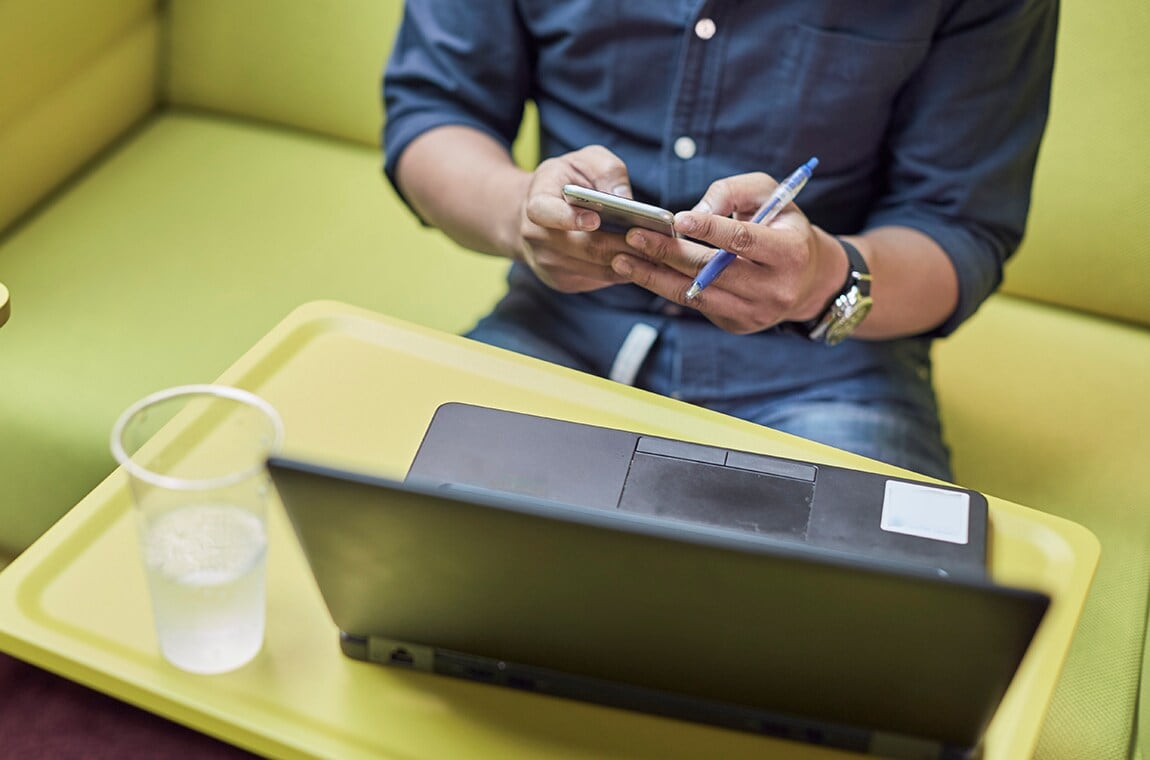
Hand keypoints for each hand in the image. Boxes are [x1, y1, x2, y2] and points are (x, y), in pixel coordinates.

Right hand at [514, 145, 641, 292]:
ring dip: (629, 262)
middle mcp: (536, 238)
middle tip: (654, 242)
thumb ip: (607, 171)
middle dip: (620, 245)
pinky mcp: (562, 281)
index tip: (595, 219)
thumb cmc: (567, 180)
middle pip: (583, 247)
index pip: (545, 213)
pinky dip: (623, 272)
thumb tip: (626, 199)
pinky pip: (598, 280)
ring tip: (659, 252)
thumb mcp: (585, 161)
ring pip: (596, 268)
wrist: (538, 213)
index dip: (568, 218)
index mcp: (536, 202)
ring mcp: (547, 264)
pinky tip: (644, 261)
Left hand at [610, 172, 846, 333]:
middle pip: (712, 271)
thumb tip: (696, 209)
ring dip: (654, 276)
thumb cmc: (784, 227)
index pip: (743, 240)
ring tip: (622, 258)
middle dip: (669, 252)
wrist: (808, 279)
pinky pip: (694, 304)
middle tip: (633, 236)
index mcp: (790, 254)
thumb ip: (736, 190)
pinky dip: (664, 288)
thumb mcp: (773, 195)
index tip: (677, 217)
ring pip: (696, 293)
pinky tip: (639, 272)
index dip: (710, 228)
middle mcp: (774, 289)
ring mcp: (754, 312)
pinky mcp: (736, 324)